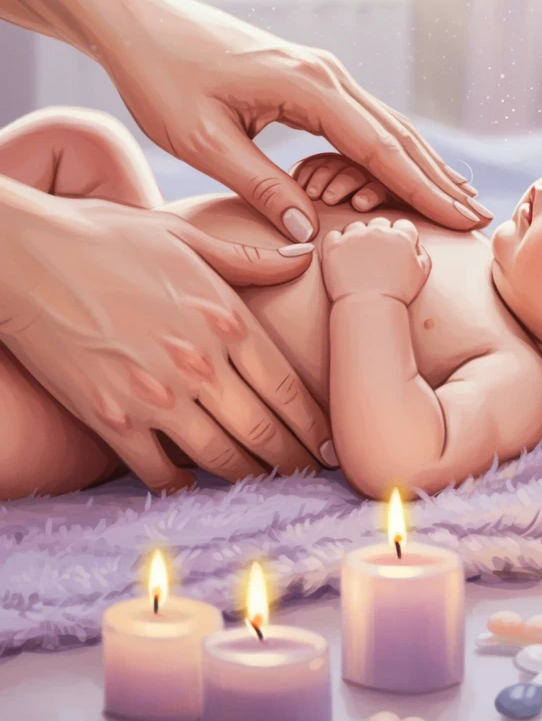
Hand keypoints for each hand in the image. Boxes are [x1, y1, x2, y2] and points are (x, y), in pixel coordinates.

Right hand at [0, 188, 329, 492]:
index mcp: (224, 318)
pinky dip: (182, 484)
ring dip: (250, 478)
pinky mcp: (112, 420)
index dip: (315, 425)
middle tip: (312, 476)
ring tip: (267, 485)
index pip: (287, 388)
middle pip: (263, 432)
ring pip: (221, 459)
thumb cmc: (105, 237)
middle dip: (294, 460)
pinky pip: (160, 471)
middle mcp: (198, 364)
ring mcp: (155, 397)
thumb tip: (306, 255)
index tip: (331, 445)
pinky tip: (194, 484)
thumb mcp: (184, 235)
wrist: (24, 256)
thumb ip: (249, 257)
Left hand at [98, 0, 489, 238]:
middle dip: (439, 180)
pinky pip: (364, 119)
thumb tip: (311, 233)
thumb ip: (262, 187)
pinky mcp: (309, 79)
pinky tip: (410, 169)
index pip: (380, 149)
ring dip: (424, 163)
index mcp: (308, 88)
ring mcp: (321, 73)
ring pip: (388, 124)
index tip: (460, 220)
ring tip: (460, 199)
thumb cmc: (163, 78)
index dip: (422, 190)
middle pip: (399, 135)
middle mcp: (326, 75)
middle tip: (481, 218)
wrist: (142, 23)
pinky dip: (394, 149)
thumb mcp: (203, 143)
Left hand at [321, 217, 431, 304]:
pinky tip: (341, 257)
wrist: (370, 308)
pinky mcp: (334, 246)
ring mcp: (354, 237)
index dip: (399, 236)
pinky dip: (336, 243)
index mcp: (400, 236)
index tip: (394, 249)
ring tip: (357, 259)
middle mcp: (377, 231)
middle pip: (379, 223)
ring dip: (357, 238)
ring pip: (356, 227)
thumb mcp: (421, 274)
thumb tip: (416, 245)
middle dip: (379, 235)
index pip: (402, 225)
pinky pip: (333, 236)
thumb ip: (422, 254)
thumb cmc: (398, 295)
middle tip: (375, 256)